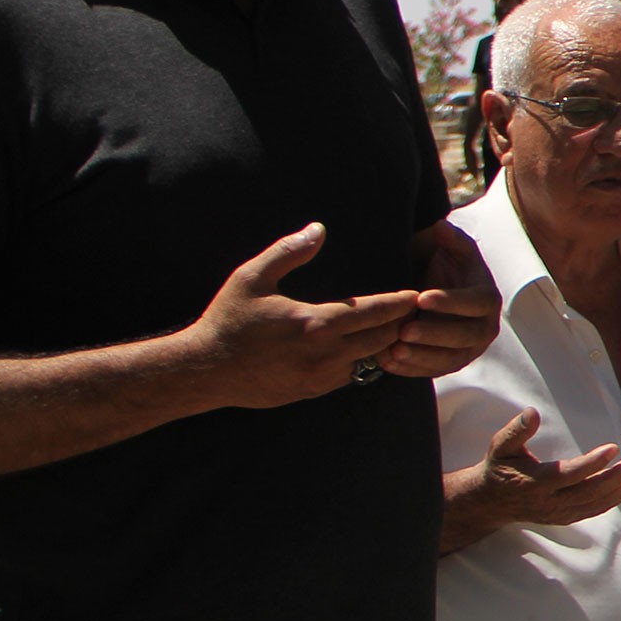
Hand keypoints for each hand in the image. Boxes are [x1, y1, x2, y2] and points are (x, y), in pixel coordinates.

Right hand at [186, 223, 422, 408]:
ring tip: (395, 327)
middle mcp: (326, 355)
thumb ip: (288, 252)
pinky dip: (360, 361)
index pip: (376, 313)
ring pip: (370, 361)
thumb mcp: (251, 279)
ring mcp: (321, 378)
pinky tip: (362, 347)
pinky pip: (350, 376)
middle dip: (400, 324)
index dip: (400, 303)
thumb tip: (318, 229)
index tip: (416, 294)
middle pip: (383, 339)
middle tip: (415, 311)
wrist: (204, 371)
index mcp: (316, 325)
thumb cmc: (228, 320)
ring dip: (382, 345)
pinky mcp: (313, 392)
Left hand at [379, 219, 500, 376]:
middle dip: (435, 335)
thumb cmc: (441, 264)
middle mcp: (484, 327)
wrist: (433, 290)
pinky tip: (387, 361)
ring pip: (450, 360)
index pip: (477, 302)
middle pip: (466, 336)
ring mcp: (469, 350)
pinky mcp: (449, 364)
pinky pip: (433, 372)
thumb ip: (449, 239)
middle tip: (405, 330)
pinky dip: (411, 370)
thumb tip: (442, 228)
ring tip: (393, 350)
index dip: (452, 302)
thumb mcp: (447, 247)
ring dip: (422, 357)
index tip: (421, 298)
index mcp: (487, 298)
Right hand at [444, 407, 620, 547]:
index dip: (591, 463)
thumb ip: (517, 430)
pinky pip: (594, 510)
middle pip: (588, 492)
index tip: (613, 448)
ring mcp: (558, 513)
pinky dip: (614, 499)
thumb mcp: (501, 446)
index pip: (568, 474)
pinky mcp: (565, 517)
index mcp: (534, 483)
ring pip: (595, 504)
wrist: (490, 502)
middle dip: (616, 478)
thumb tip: (532, 412)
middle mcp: (548, 502)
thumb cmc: (499, 467)